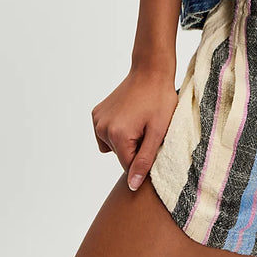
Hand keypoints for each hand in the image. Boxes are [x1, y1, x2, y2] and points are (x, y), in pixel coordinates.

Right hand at [91, 65, 179, 191]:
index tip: (153, 140)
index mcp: (118, 135)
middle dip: (135, 147)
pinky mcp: (96, 113)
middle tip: (148, 127)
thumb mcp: (158, 132)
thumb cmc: (160, 99)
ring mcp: (97, 120)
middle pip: (120, 156)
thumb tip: (132, 186)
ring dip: (126, 140)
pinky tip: (129, 117)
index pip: (129, 166)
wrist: (150, 71)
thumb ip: (145, 160)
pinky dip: (116, 131)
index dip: (144, 157)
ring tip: (139, 121)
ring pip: (112, 146)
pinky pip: (105, 133)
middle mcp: (102, 129)